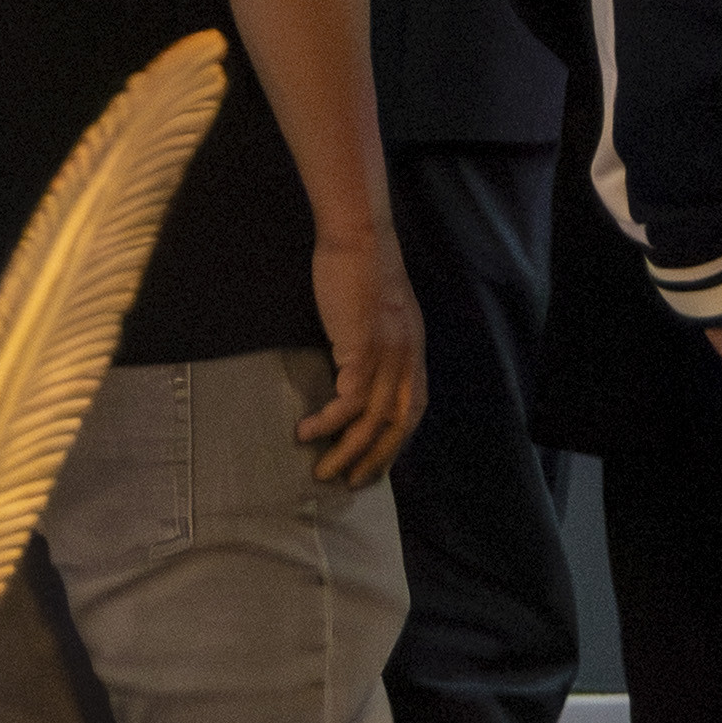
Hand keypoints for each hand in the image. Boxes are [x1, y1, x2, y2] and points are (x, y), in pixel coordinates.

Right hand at [299, 228, 427, 488]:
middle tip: (350, 484)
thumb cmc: (362, 268)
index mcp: (414, 351)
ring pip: (372, 421)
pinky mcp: (363, 350)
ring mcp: (388, 357)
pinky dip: (328, 422)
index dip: (398, 440)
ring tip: (322, 471)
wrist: (359, 238)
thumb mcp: (380, 313)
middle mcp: (407, 359)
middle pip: (398, 425)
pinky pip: (347, 401)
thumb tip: (355, 366)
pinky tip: (306, 432)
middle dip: (375, 460)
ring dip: (346, 451)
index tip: (377, 463)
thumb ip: (377, 341)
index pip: (415, 408)